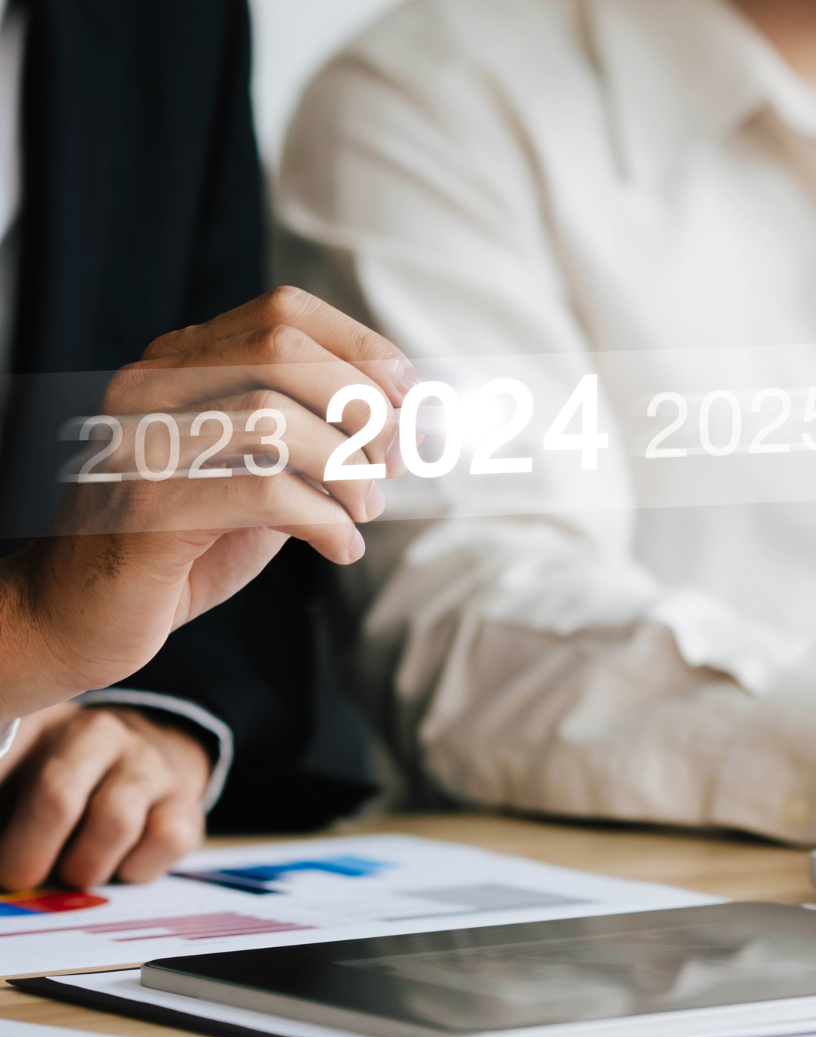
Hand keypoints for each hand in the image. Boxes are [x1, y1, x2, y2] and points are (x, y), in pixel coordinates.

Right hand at [0, 287, 419, 721]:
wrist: (75, 616)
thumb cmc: (180, 542)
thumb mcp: (255, 475)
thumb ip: (311, 440)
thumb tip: (402, 426)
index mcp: (179, 363)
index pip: (284, 313)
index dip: (363, 349)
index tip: (411, 400)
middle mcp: (152, 386)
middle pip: (284, 350)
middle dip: (362, 405)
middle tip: (390, 462)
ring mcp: (140, 442)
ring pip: (274, 418)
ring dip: (347, 470)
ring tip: (364, 511)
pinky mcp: (144, 509)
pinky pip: (263, 494)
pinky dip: (325, 521)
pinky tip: (341, 548)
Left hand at [0, 703, 209, 889]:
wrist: (122, 786)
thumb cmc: (45, 802)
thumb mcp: (8, 787)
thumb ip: (0, 795)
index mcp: (40, 722)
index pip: (5, 746)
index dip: (0, 809)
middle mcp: (100, 732)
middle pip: (57, 797)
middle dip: (28, 858)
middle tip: (21, 876)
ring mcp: (150, 763)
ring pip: (116, 823)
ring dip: (85, 868)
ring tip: (74, 869)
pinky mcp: (186, 800)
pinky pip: (168, 839)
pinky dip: (137, 869)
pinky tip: (121, 863)